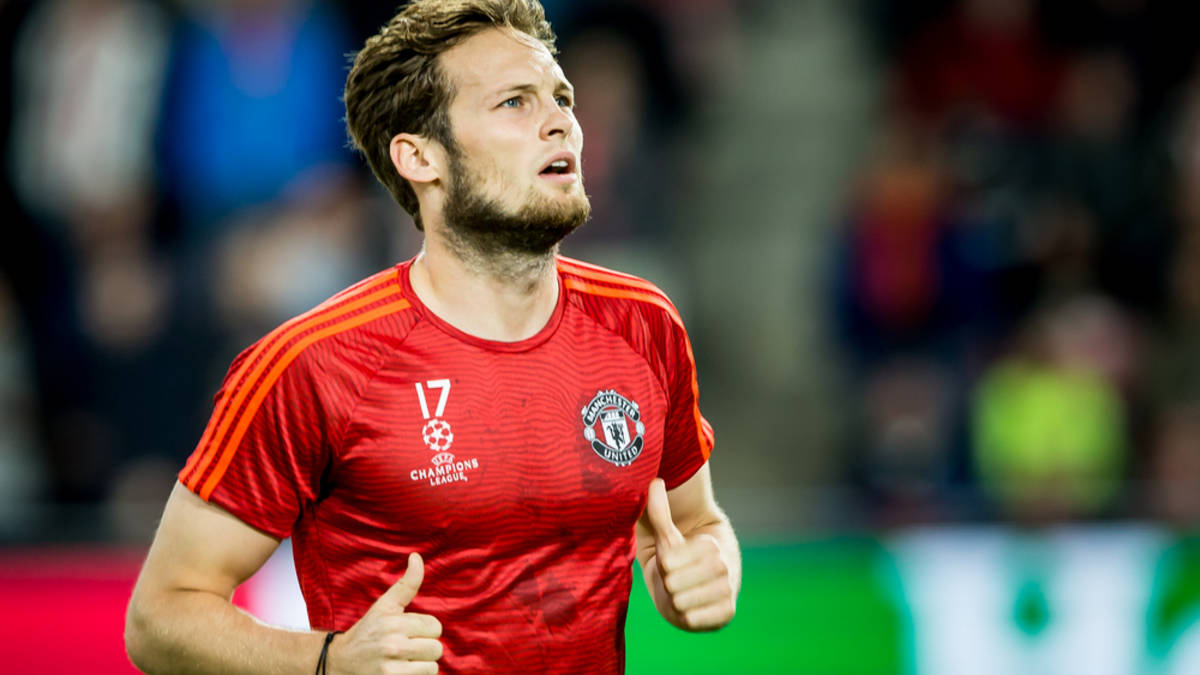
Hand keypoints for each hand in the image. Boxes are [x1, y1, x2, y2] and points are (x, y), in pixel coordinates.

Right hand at [329, 552, 442, 673]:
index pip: (435, 626)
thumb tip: (416, 556)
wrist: (339, 661)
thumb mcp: (384, 605)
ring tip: (405, 660)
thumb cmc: (368, 630)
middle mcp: (391, 643)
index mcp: (393, 621)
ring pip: (432, 666)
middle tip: (407, 647)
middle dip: (425, 648)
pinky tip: (403, 670)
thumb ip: (406, 583)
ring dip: (422, 664)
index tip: (410, 631)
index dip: (426, 630)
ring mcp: (390, 666)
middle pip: (436, 648)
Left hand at [644, 478, 735, 630]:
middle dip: (668, 584)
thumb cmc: (678, 559)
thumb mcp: (666, 536)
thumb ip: (659, 510)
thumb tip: (654, 481)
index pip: (669, 562)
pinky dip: (687, 617)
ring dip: (676, 601)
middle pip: (674, 583)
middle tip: (675, 582)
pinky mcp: (727, 614)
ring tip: (682, 594)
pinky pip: (695, 620)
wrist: (693, 587)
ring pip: (681, 602)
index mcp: (711, 545)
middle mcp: (724, 567)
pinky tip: (690, 609)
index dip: (664, 566)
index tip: (671, 564)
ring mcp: (728, 591)